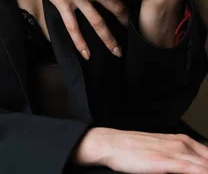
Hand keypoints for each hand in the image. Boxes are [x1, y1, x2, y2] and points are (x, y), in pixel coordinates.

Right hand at [16, 0, 126, 58]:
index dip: (131, 0)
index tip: (139, 9)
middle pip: (114, 7)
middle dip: (124, 24)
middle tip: (135, 37)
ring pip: (96, 21)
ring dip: (107, 38)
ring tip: (116, 52)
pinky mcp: (62, 1)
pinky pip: (72, 26)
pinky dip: (80, 42)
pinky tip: (86, 54)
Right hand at [73, 127, 207, 172]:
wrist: (111, 143)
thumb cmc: (131, 147)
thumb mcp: (157, 146)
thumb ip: (173, 152)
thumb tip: (185, 163)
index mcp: (178, 139)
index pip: (206, 152)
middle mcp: (178, 143)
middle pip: (206, 158)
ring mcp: (171, 152)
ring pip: (201, 164)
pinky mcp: (162, 161)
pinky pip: (186, 168)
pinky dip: (198, 170)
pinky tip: (203, 172)